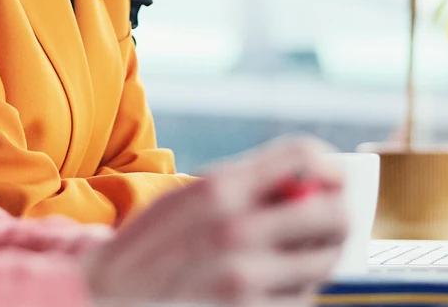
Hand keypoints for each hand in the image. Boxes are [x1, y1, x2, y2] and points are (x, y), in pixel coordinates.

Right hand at [83, 136, 348, 306]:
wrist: (110, 296)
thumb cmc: (152, 246)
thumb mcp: (190, 196)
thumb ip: (246, 182)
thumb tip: (313, 181)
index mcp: (219, 188)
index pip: (304, 156)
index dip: (329, 166)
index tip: (333, 180)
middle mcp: (235, 230)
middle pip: (331, 213)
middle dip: (336, 218)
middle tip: (327, 226)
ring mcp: (244, 278)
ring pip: (323, 261)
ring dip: (315, 259)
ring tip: (284, 261)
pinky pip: (302, 298)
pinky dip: (294, 292)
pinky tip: (266, 287)